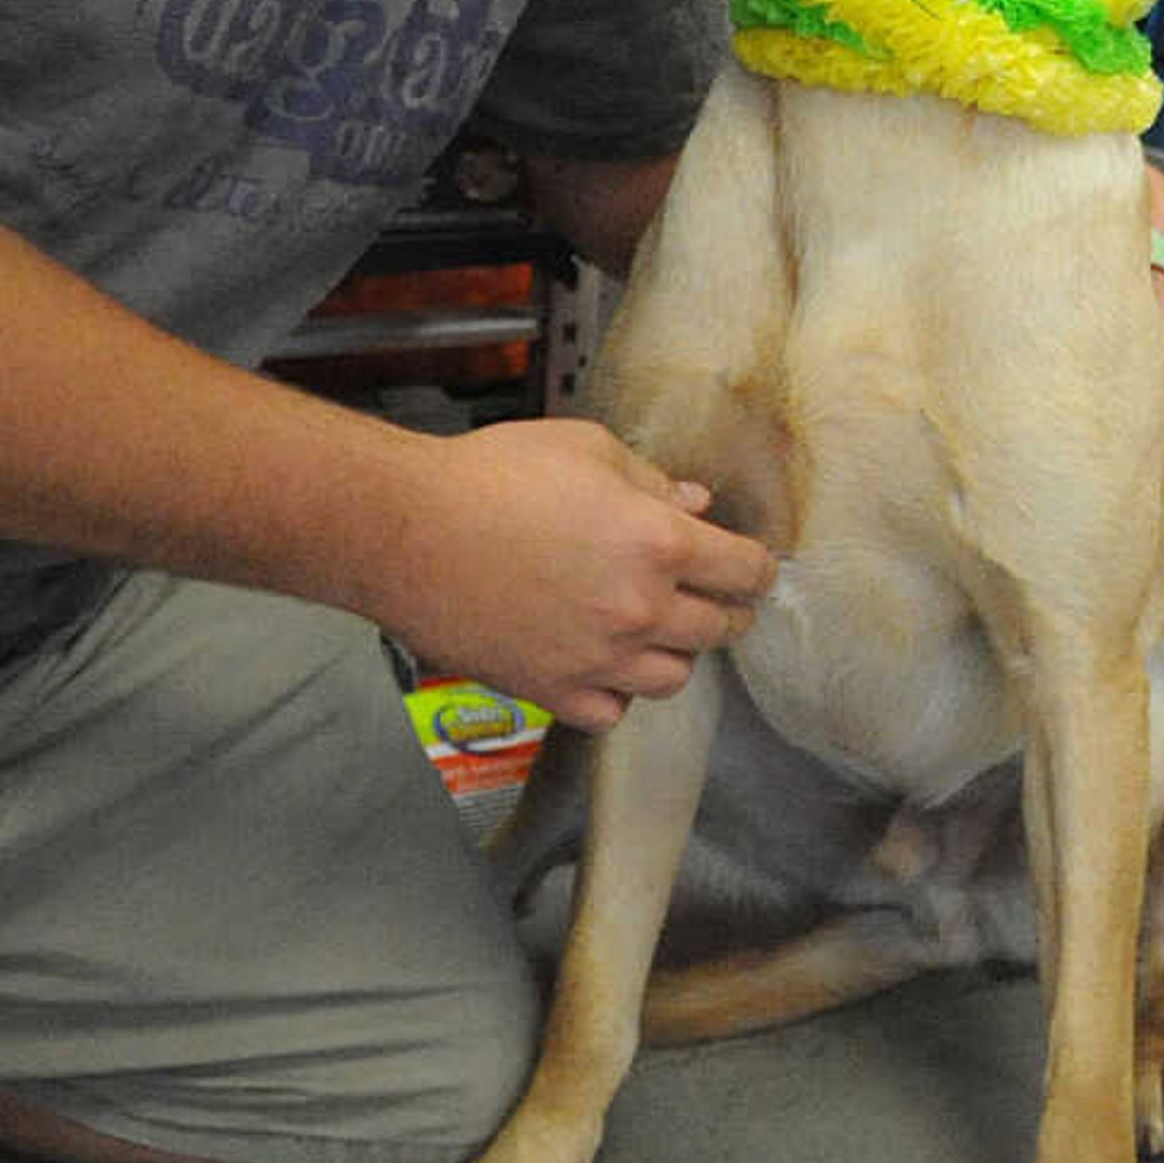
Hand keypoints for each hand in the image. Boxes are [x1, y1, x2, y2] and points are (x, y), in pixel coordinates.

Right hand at [370, 417, 775, 730]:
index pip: (746, 570)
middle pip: (719, 629)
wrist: (406, 530)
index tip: (753, 568)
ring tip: (658, 631)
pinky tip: (605, 665)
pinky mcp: (551, 690)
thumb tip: (695, 504)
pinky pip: (613, 713)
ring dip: (675, 653)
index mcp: (659, 542)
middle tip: (714, 599)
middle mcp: (639, 608)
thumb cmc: (490, 477)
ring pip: (675, 678)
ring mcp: (597, 657)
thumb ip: (652, 481)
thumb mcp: (587, 449)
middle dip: (726, 610)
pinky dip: (618, 694)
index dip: (757, 568)